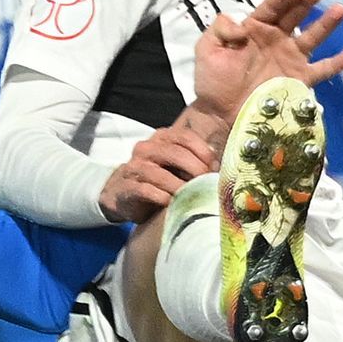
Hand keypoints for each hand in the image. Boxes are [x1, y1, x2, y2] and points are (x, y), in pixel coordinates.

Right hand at [96, 120, 217, 221]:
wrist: (121, 193)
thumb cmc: (156, 179)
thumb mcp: (175, 164)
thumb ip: (194, 160)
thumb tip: (221, 164)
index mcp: (161, 138)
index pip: (185, 137)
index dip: (203, 152)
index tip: (215, 167)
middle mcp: (146, 149)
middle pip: (176, 154)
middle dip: (196, 170)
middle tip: (208, 183)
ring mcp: (135, 168)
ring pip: (162, 176)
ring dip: (182, 188)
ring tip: (195, 196)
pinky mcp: (128, 188)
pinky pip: (148, 192)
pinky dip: (164, 199)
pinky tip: (174, 204)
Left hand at [186, 0, 329, 114]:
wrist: (220, 115)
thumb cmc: (212, 82)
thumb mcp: (207, 49)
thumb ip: (220, 28)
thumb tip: (241, 23)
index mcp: (255, 29)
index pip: (273, 6)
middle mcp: (276, 40)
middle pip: (296, 15)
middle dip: (307, 1)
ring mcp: (290, 59)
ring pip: (312, 37)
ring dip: (327, 23)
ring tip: (340, 10)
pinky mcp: (299, 80)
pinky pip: (322, 70)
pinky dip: (338, 63)